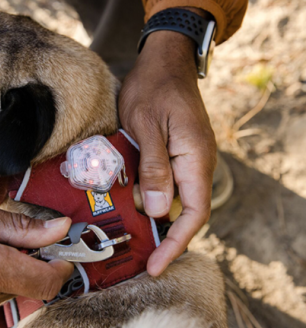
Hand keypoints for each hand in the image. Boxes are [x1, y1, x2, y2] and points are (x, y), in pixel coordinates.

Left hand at [119, 27, 216, 275]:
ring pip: (175, 200)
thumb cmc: (153, 88)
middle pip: (186, 213)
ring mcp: (189, 159)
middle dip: (164, 238)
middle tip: (136, 258)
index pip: (193, 215)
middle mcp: (198, 164)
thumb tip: (158, 212)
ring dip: (155, 220)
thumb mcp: (147, 126)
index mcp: (195, 160)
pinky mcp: (177, 154)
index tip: (155, 266)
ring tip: (130, 238)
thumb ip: (154, 168)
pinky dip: (151, 198)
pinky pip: (168, 184)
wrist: (164, 61)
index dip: (175, 244)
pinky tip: (131, 205)